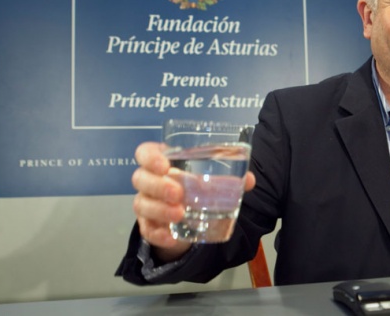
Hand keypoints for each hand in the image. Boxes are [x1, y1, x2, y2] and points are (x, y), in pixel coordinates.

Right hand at [131, 141, 255, 261]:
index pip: (145, 153)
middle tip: (178, 193)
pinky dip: (159, 234)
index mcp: (162, 162)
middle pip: (140, 178)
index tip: (164, 165)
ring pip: (141, 204)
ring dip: (159, 209)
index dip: (150, 157)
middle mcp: (149, 181)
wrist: (186, 218)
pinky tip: (172, 237)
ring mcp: (146, 203)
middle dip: (158, 185)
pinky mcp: (148, 225)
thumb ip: (228, 178)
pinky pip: (147, 230)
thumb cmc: (194, 187)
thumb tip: (249, 180)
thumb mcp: (210, 180)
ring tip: (180, 214)